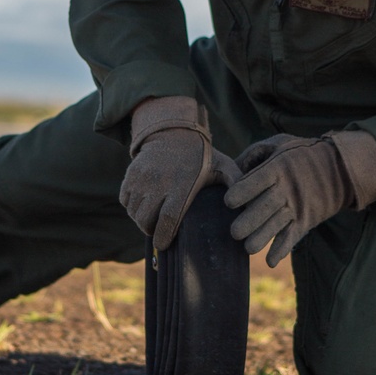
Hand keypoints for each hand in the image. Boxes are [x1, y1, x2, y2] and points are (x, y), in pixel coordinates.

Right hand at [120, 96, 240, 249]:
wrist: (174, 129)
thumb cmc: (201, 155)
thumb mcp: (223, 166)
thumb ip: (236, 184)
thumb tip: (250, 207)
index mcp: (181, 186)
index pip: (168, 220)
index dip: (163, 237)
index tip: (164, 244)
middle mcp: (158, 183)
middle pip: (146, 220)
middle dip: (151, 230)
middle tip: (160, 231)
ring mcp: (142, 178)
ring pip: (134, 212)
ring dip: (141, 219)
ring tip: (152, 219)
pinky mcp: (130, 174)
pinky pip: (125, 200)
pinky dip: (131, 206)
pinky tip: (143, 205)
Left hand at [224, 129, 375, 266]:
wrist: (341, 167)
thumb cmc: (301, 154)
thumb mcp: (279, 144)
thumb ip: (253, 155)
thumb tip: (230, 168)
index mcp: (277, 168)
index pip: (255, 182)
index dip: (240, 193)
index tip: (228, 202)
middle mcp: (287, 189)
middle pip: (264, 208)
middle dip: (247, 222)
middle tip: (234, 232)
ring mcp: (298, 206)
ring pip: (276, 226)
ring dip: (261, 239)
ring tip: (248, 248)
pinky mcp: (306, 220)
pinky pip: (293, 237)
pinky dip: (282, 250)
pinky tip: (270, 261)